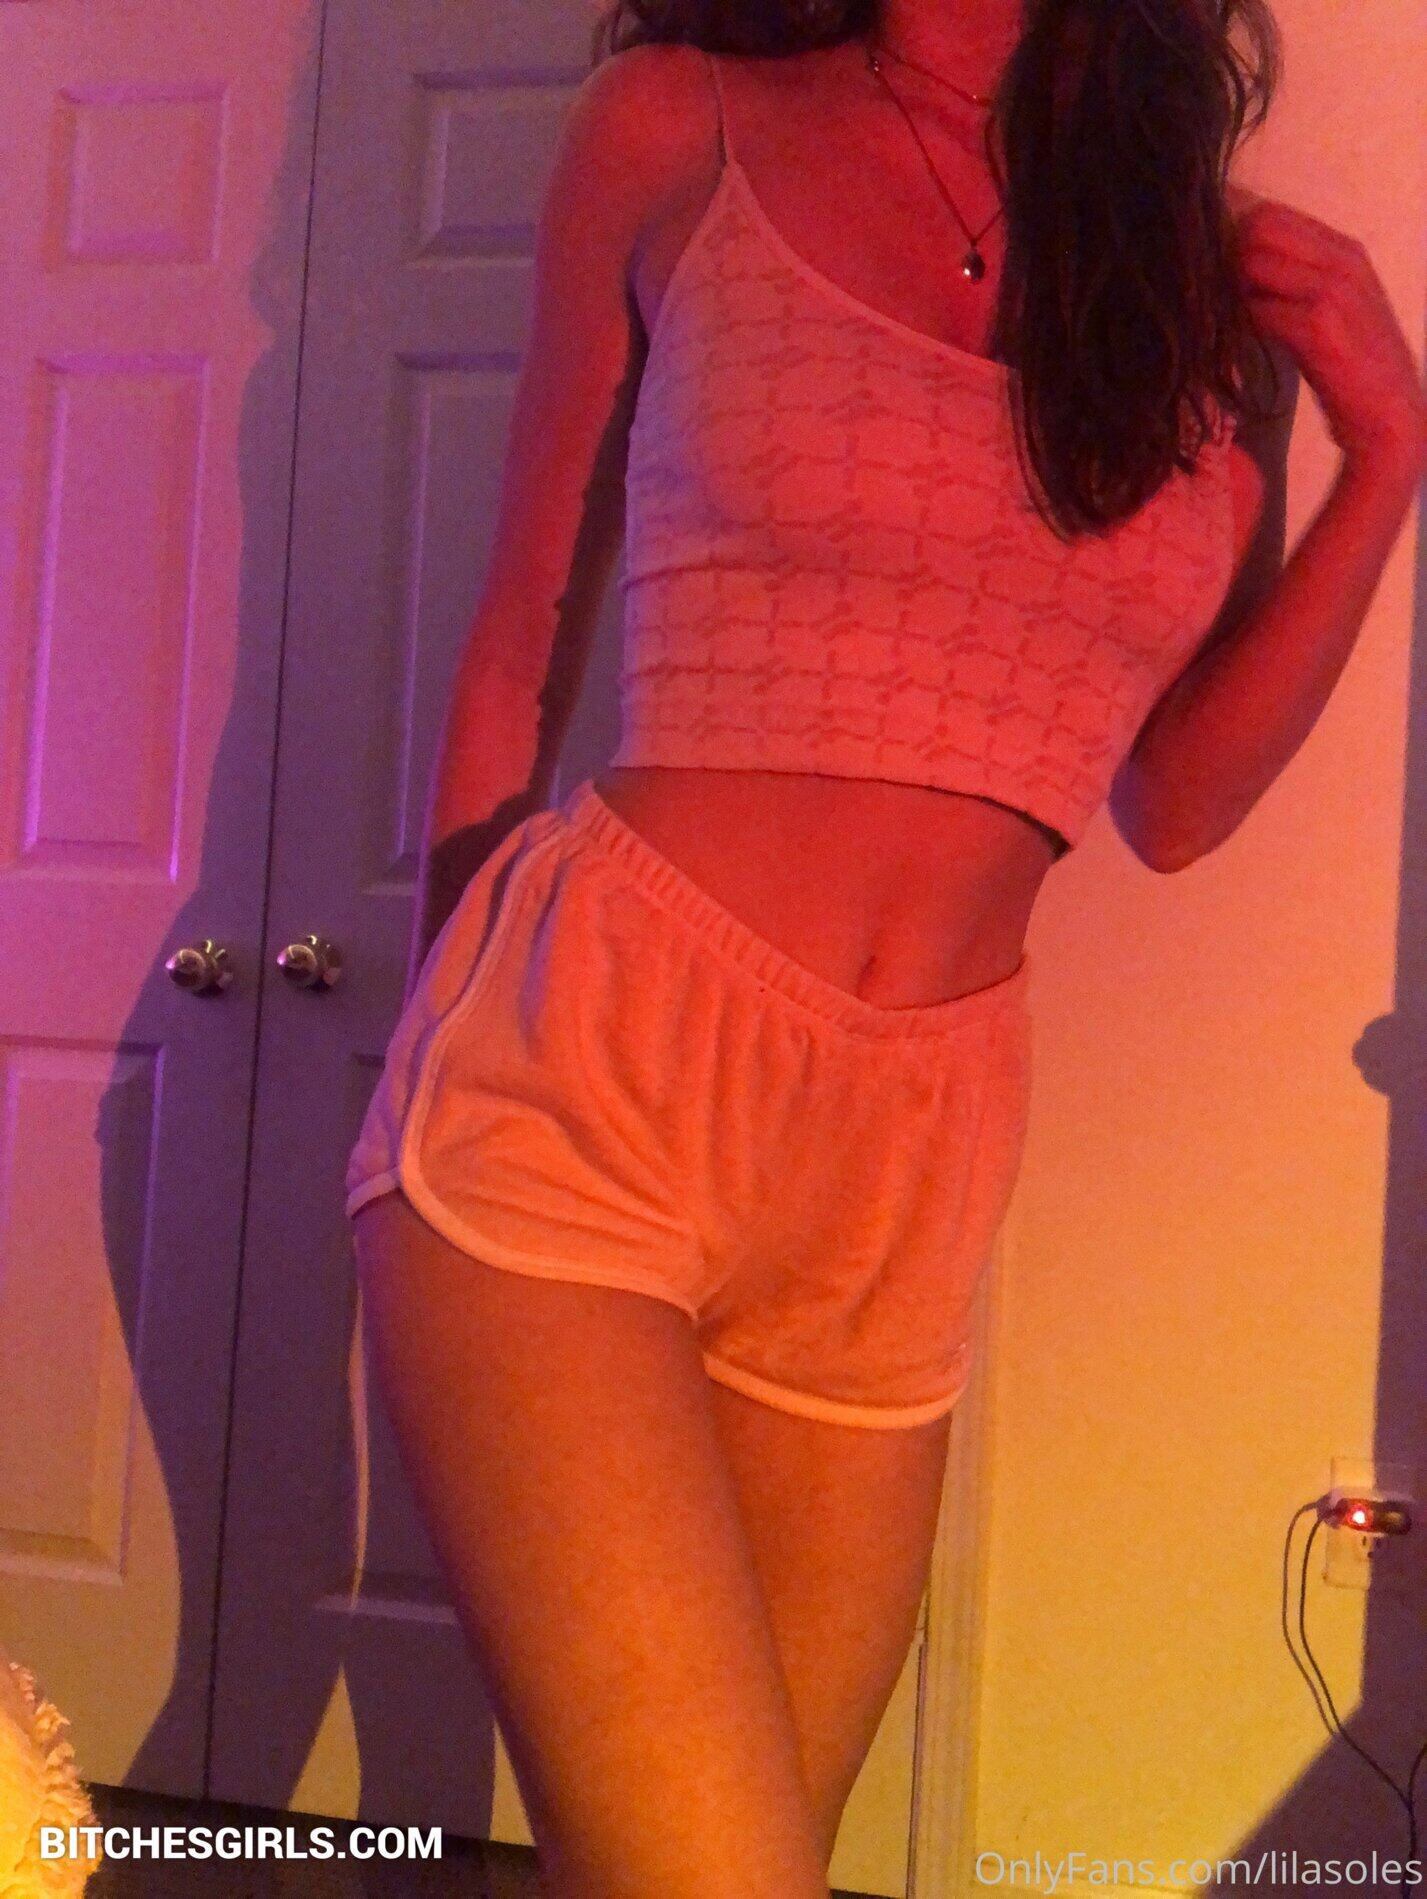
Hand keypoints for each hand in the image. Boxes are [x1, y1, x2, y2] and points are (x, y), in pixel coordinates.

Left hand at [1228, 190, 1426, 477]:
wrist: (1389, 416)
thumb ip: (1295, 282)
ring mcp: (1332, 289)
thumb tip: (1236, 271)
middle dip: (1223, 254)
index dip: (1230, 233)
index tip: (1204, 264)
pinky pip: (1255, 309)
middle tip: (1200, 291)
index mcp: (1344, 250)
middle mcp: (1341, 259)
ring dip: (1223, 288)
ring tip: (1210, 318)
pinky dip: (1233, 324)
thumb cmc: (1352, 371)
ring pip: (1251, 261)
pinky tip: (1225, 344)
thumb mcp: (1331, 311)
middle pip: (1257, 226)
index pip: (1271, 213)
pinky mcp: (1318, 325)